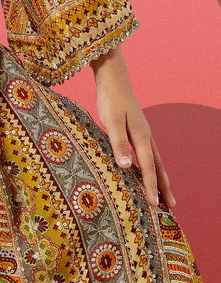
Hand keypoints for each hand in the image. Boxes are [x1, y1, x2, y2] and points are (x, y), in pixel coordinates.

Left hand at [91, 46, 174, 209]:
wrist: (112, 76)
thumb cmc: (110, 98)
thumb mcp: (111, 121)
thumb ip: (119, 143)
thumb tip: (127, 167)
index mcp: (141, 136)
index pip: (147, 167)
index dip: (151, 187)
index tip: (155, 205)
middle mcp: (145, 136)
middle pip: (157, 166)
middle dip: (163, 186)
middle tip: (172, 206)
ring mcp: (142, 132)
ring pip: (154, 159)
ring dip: (158, 176)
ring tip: (163, 192)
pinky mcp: (135, 128)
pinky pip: (146, 152)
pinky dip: (149, 165)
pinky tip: (143, 169)